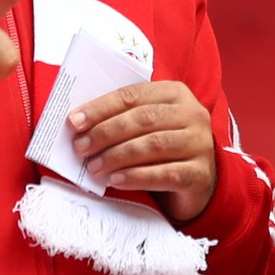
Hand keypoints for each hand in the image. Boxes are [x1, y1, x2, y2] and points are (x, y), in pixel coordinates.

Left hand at [71, 81, 216, 222]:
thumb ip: (122, 118)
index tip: (74, 121)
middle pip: (143, 119)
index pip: (133, 95)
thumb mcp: (147, 125)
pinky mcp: (200, 173)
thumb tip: (79, 124)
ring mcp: (200, 144)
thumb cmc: (163, 148)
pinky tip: (116, 180)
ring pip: (153, 145)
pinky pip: (165, 174)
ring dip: (117, 156)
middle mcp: (192, 114)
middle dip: (106, 132)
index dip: (101, 108)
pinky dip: (136, 177)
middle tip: (80, 147)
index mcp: (175, 93)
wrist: (197, 181)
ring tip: (94, 166)